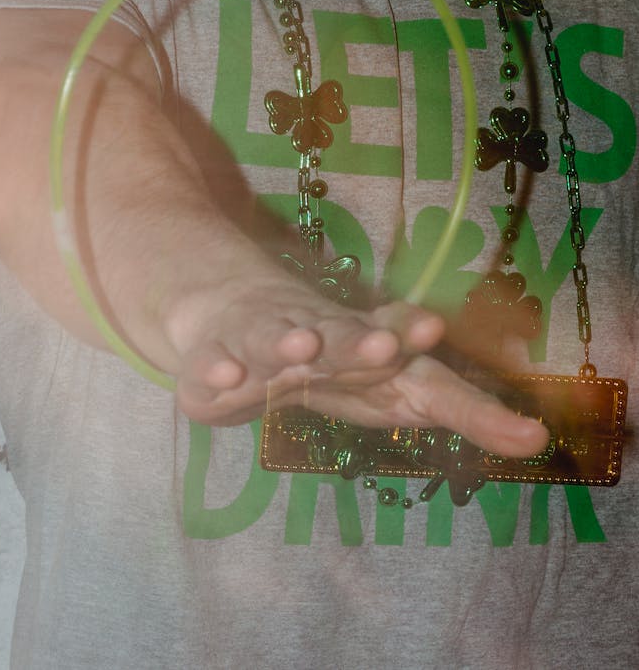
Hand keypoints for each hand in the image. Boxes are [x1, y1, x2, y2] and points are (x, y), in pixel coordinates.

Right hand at [166, 279, 549, 459]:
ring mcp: (260, 341)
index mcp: (365, 342)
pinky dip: (213, 371)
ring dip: (286, 343)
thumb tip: (538, 438)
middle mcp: (315, 332)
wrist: (232, 309)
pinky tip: (223, 378)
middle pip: (338, 336)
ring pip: (273, 340)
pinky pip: (208, 371)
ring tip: (300, 347)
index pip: (397, 345)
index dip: (411, 339)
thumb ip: (461, 408)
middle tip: (384, 346)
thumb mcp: (396, 384)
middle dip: (357, 342)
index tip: (430, 328)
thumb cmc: (334, 356)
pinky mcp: (211, 361)